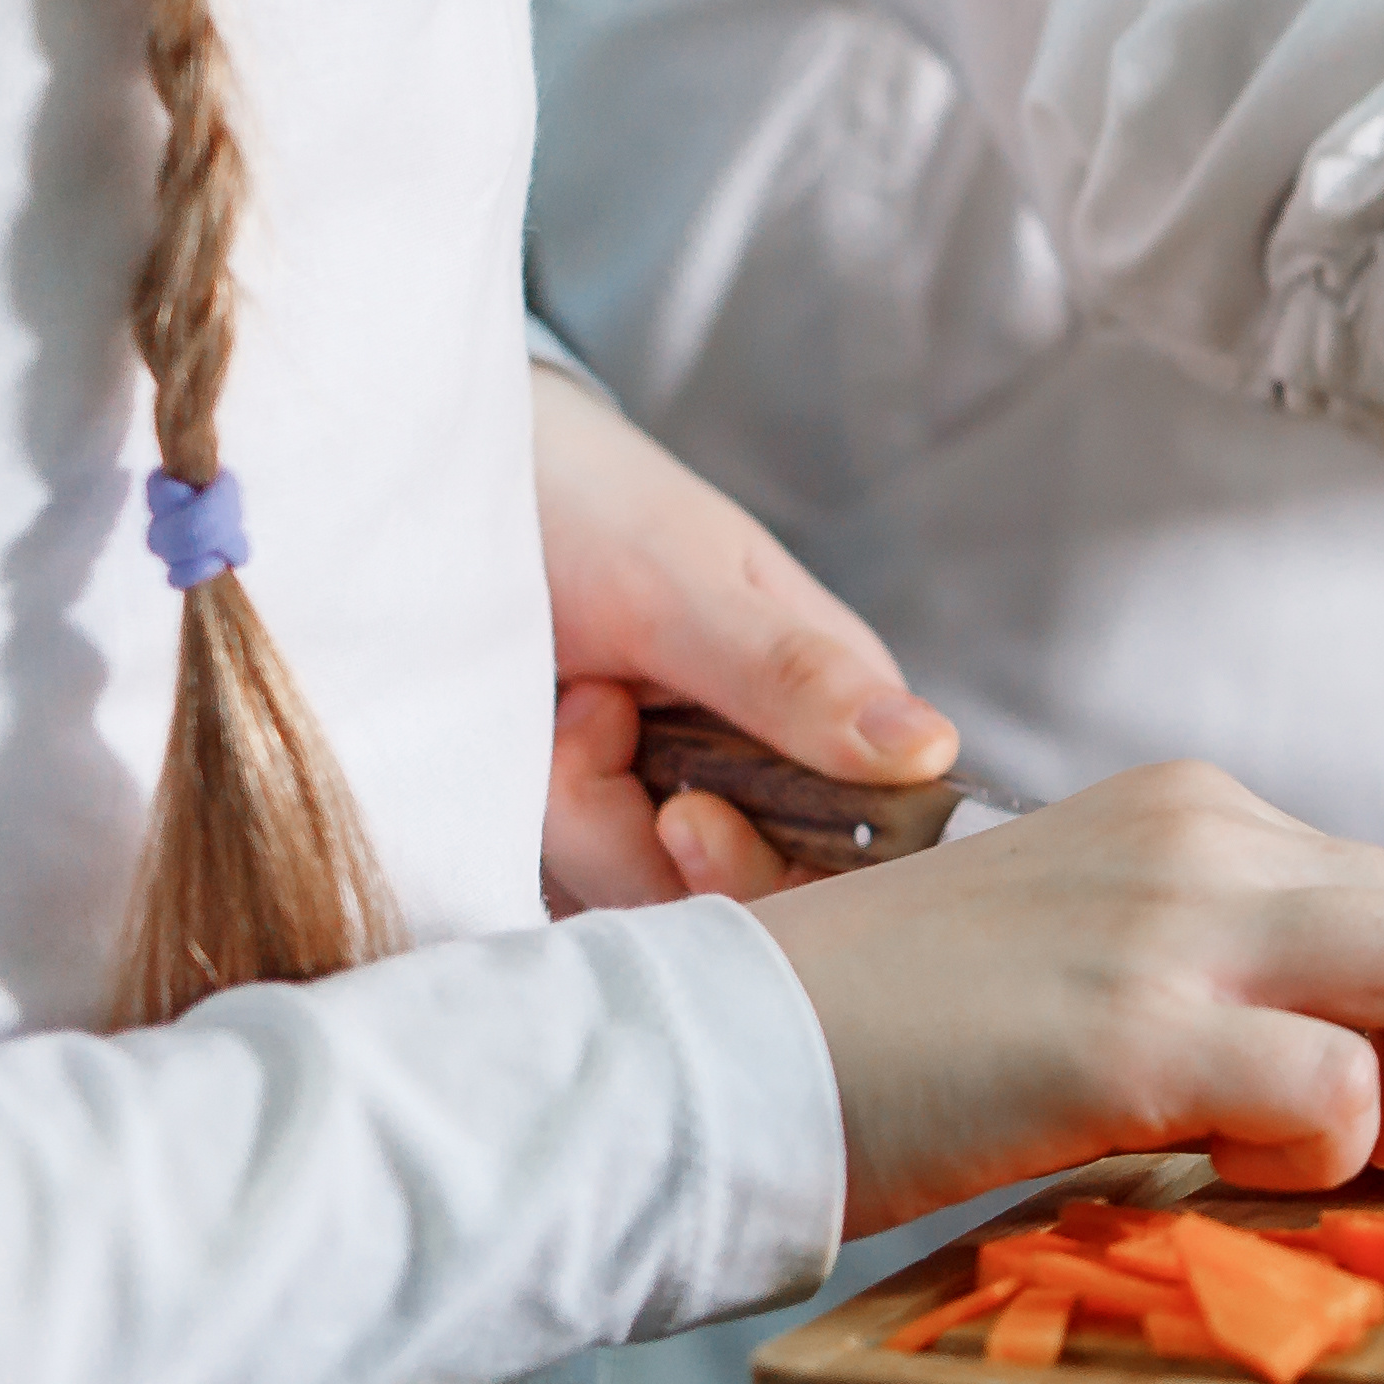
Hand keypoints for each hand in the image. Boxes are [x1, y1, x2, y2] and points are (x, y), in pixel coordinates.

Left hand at [534, 360, 953, 908]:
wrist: (453, 490)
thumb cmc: (591, 508)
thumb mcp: (685, 588)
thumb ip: (795, 675)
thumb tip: (930, 752)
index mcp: (833, 709)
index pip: (859, 849)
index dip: (780, 872)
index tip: (684, 815)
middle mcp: (768, 770)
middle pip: (743, 892)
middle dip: (642, 828)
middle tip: (589, 716)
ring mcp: (678, 800)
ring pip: (648, 892)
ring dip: (577, 808)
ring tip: (559, 702)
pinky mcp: (600, 823)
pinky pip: (582, 884)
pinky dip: (542, 820)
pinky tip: (529, 736)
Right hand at [749, 762, 1383, 1231]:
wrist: (717, 1054)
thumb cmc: (893, 1040)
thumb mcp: (1087, 964)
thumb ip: (1226, 984)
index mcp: (1198, 816)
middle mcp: (1207, 839)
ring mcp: (1173, 923)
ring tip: (1333, 1166)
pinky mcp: (1131, 1028)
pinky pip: (1340, 1089)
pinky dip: (1327, 1160)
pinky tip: (1224, 1176)